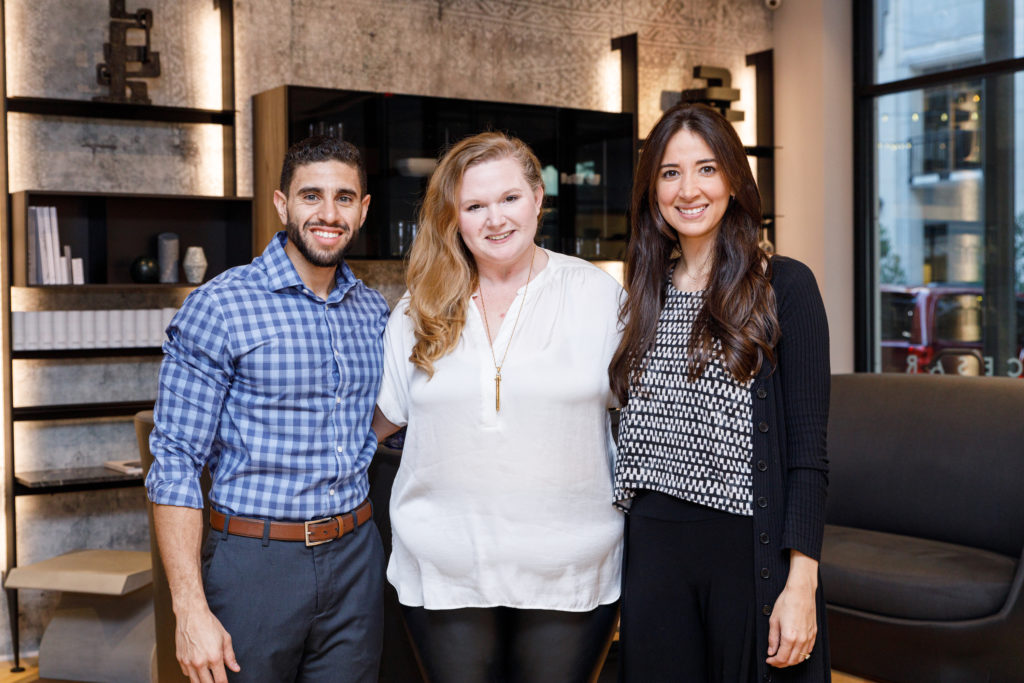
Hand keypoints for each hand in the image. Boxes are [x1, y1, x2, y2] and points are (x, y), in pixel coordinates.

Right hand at [175, 605, 239, 682]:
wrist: (191, 614)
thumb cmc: (209, 624)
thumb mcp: (225, 638)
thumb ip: (230, 656)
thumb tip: (236, 668)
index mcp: (214, 657)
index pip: (220, 681)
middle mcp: (200, 662)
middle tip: (216, 681)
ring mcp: (188, 662)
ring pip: (195, 682)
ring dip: (202, 682)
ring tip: (208, 678)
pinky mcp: (180, 659)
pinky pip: (187, 674)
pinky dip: (192, 674)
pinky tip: (198, 670)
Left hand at [766, 551, 817, 667]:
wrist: (800, 592)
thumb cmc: (787, 602)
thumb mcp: (773, 620)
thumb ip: (772, 638)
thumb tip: (771, 650)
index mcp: (790, 637)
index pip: (782, 658)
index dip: (774, 662)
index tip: (769, 660)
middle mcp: (801, 639)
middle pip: (792, 660)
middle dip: (782, 663)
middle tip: (774, 661)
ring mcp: (809, 637)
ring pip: (802, 657)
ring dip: (792, 661)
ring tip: (783, 657)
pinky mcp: (814, 634)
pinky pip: (809, 650)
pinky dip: (801, 654)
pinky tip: (795, 651)